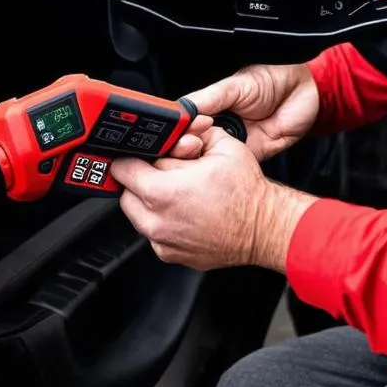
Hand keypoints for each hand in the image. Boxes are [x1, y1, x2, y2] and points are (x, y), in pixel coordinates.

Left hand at [110, 127, 315, 270]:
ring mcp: (163, 242)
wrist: (264, 228)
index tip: (138, 155)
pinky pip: (153, 232)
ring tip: (176, 191)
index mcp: (163, 192)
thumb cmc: (247, 192)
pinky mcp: (170, 254)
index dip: (131, 157)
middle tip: (161, 171)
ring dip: (148, 201)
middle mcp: (157, 221)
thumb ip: (189, 134)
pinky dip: (162, 220)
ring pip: (137, 215)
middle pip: (126, 193)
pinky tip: (184, 210)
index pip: (122, 170)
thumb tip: (176, 131)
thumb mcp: (220, 145)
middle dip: (139, 179)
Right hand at [171, 63, 319, 161]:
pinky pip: (233, 167)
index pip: (183, 123)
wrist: (304, 91)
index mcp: (209, 107)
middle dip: (185, 148)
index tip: (171, 135)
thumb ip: (209, 98)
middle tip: (187, 144)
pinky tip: (216, 164)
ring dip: (203, 160)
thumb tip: (182, 108)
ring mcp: (233, 143)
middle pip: (192, 144)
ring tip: (198, 151)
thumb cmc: (271, 80)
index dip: (175, 131)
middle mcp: (218, 127)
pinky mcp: (250, 157)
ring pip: (209, 159)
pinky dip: (224, 168)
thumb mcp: (236, 85)